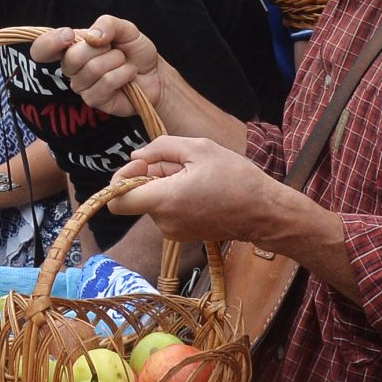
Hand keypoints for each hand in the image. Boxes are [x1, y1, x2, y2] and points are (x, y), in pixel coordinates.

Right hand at [32, 15, 161, 118]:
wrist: (155, 74)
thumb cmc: (135, 51)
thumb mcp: (126, 29)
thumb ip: (108, 24)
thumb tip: (92, 36)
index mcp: (71, 47)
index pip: (42, 49)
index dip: (49, 42)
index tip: (68, 35)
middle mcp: (72, 68)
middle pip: (72, 57)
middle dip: (102, 49)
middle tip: (115, 50)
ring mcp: (82, 86)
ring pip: (93, 69)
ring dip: (117, 62)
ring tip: (123, 64)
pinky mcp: (94, 101)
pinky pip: (106, 83)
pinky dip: (123, 74)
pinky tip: (128, 76)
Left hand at [109, 136, 287, 245]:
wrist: (264, 213)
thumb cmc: (236, 178)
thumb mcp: (199, 148)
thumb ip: (160, 148)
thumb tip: (136, 156)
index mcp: (165, 201)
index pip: (116, 201)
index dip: (120, 179)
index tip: (142, 164)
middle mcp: (163, 222)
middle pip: (137, 194)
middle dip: (151, 174)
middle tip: (181, 163)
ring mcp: (172, 231)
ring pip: (153, 200)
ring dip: (166, 183)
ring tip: (196, 175)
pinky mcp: (181, 234)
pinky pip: (166, 209)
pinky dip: (175, 195)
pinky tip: (199, 188)